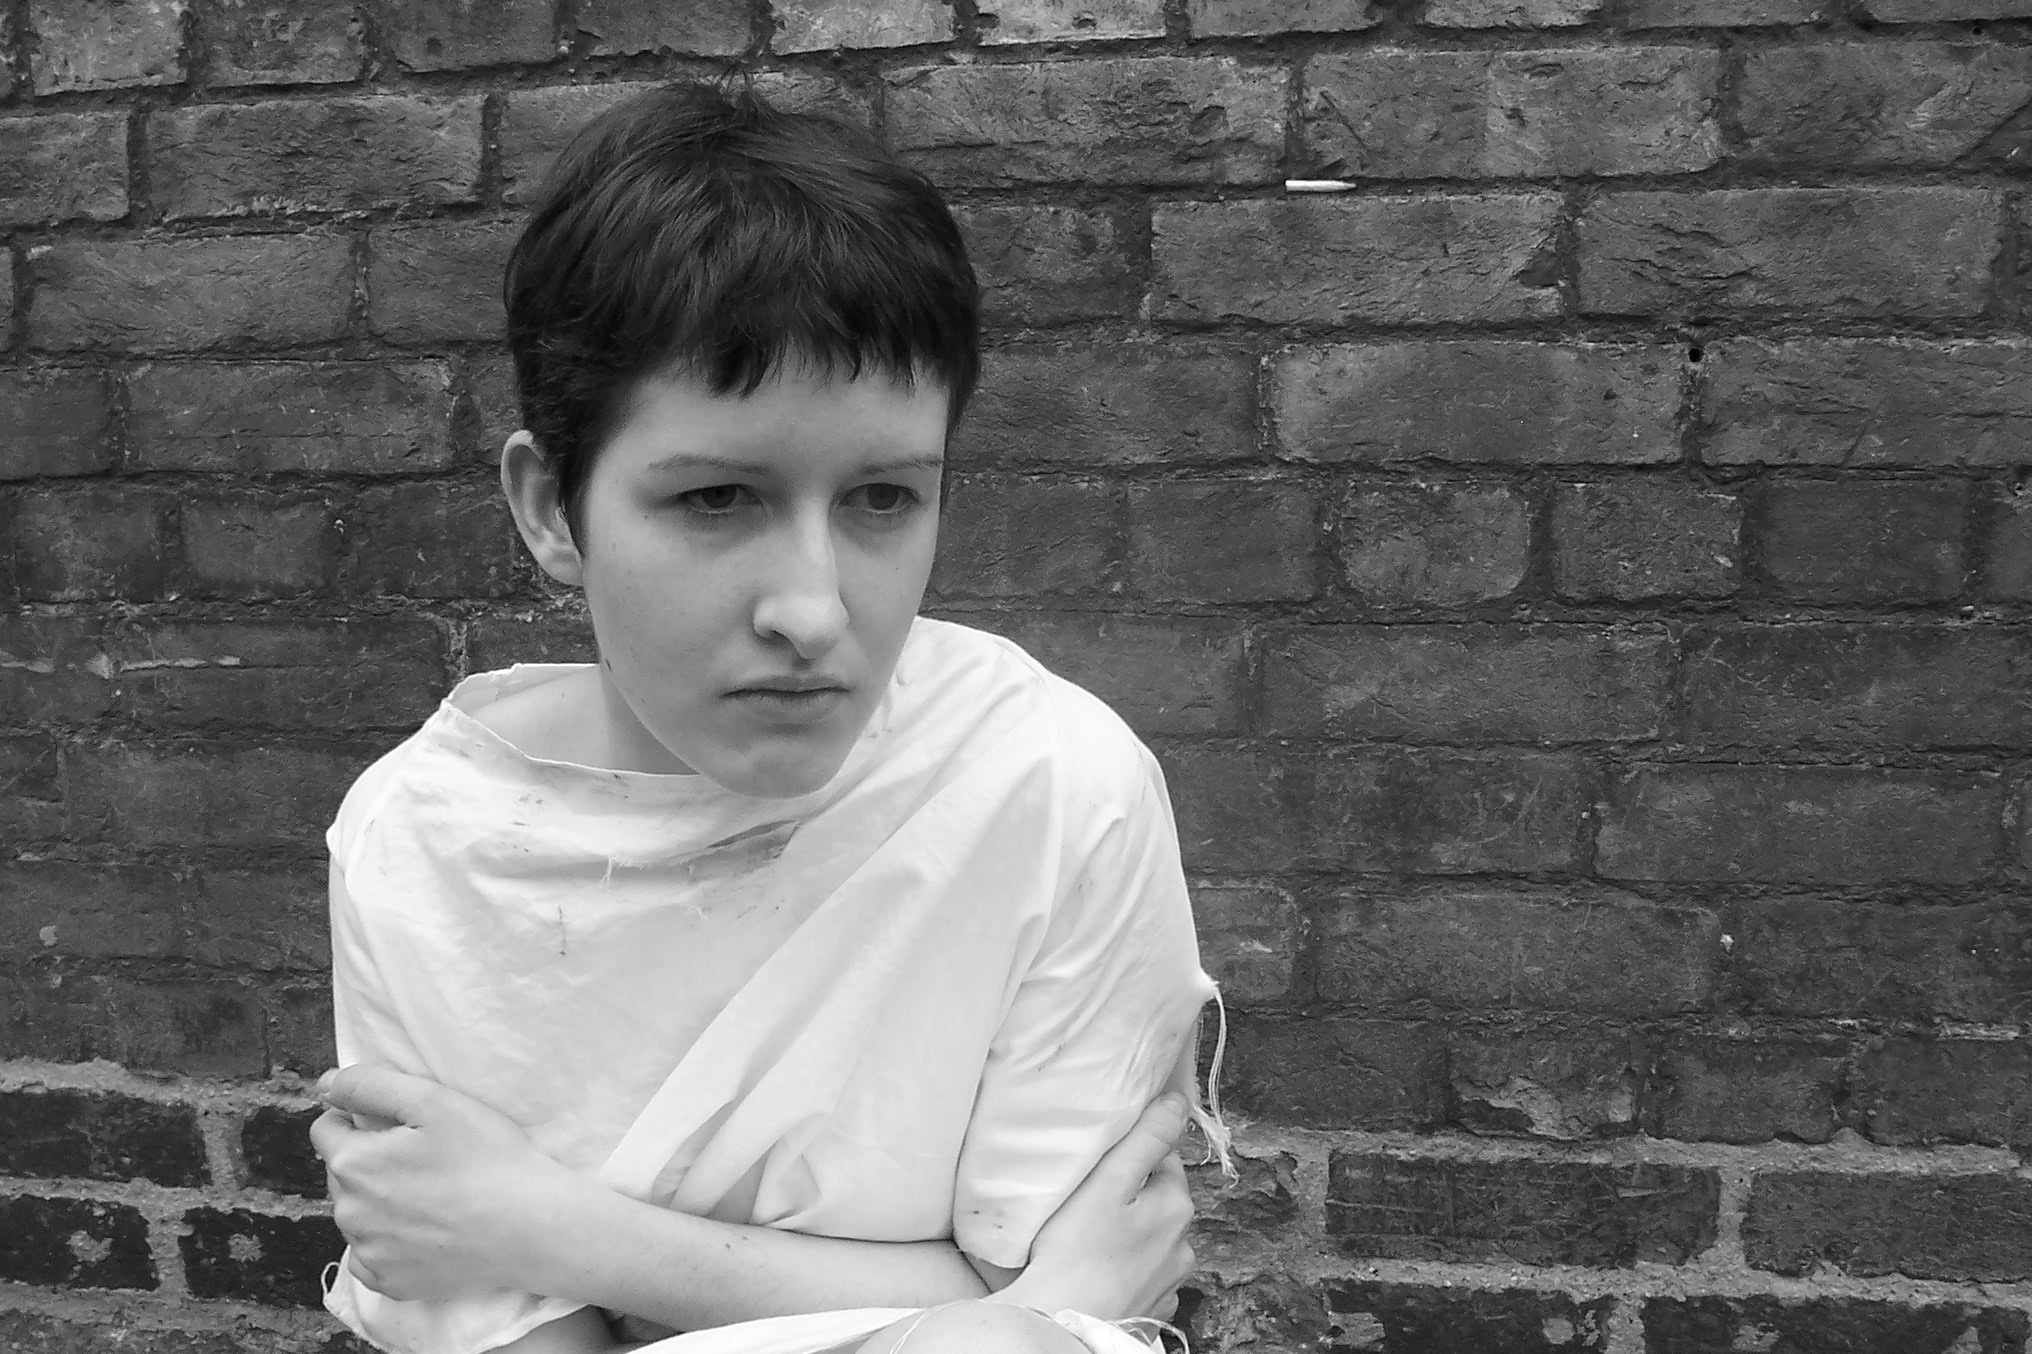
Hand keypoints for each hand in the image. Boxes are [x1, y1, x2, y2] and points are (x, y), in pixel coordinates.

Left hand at [309, 1064, 579, 1300]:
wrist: (529, 1227)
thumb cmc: (487, 1157)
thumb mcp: (434, 1101)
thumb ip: (370, 1085)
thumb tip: (327, 1084)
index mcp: (353, 1163)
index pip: (326, 1129)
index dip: (359, 1117)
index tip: (401, 1124)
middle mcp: (348, 1212)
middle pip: (342, 1172)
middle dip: (371, 1159)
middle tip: (425, 1157)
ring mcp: (368, 1253)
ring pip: (357, 1213)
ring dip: (379, 1200)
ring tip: (433, 1194)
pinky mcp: (389, 1282)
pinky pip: (371, 1255)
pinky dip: (389, 1242)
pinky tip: (426, 1230)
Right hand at [996, 1094, 1194, 1321]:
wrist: (1060, 1321)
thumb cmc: (1076, 1251)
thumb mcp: (1109, 1181)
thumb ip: (1146, 1138)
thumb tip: (1178, 1102)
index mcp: (1177, 1206)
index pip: (1164, 1160)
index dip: (1133, 1156)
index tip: (1103, 1166)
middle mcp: (1184, 1246)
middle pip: (1160, 1200)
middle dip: (1134, 1196)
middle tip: (1091, 1201)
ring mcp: (1171, 1282)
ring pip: (1153, 1240)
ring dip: (1133, 1234)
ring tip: (1093, 1238)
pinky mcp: (1154, 1309)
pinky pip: (1145, 1276)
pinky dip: (1128, 1269)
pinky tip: (1101, 1269)